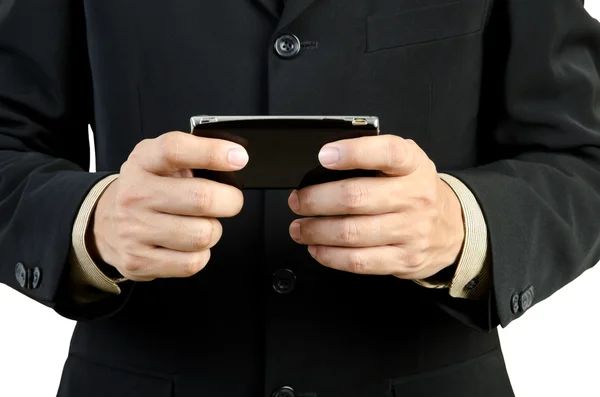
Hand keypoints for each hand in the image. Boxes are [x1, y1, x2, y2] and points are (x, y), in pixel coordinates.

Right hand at [90, 131, 247, 280]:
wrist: (104, 224)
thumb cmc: (148, 190)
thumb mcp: (161, 162)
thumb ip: (194, 156)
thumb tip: (236, 158)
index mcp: (143, 162)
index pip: (176, 150)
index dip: (212, 152)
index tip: (238, 158)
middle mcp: (135, 194)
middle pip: (201, 198)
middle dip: (230, 201)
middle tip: (229, 201)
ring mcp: (134, 230)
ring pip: (202, 235)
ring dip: (213, 230)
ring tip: (202, 224)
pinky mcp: (139, 261)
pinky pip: (192, 263)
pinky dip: (201, 254)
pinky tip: (189, 244)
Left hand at [287, 135, 464, 279]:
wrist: (453, 228)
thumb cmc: (416, 191)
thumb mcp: (405, 163)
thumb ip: (372, 157)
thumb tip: (324, 163)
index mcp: (413, 165)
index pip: (386, 152)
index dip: (353, 152)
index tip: (324, 156)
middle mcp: (415, 197)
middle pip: (356, 198)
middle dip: (316, 200)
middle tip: (298, 201)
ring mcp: (411, 231)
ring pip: (351, 233)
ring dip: (316, 231)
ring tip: (300, 227)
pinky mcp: (403, 260)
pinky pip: (359, 261)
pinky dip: (330, 256)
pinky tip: (317, 248)